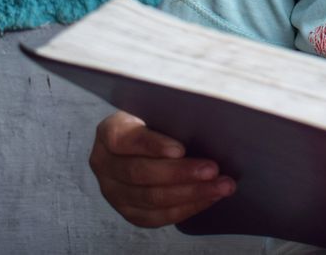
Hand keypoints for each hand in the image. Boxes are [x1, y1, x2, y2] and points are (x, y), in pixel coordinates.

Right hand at [89, 110, 236, 227]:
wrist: (149, 142)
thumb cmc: (160, 120)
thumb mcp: (159, 109)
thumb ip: (172, 114)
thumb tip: (205, 119)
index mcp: (110, 132)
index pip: (125, 140)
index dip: (153, 146)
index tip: (181, 149)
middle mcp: (105, 164)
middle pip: (140, 173)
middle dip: (181, 173)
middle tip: (213, 169)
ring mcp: (113, 192)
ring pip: (151, 198)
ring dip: (191, 194)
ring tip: (221, 186)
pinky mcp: (128, 211)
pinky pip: (157, 217)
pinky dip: (186, 208)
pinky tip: (208, 198)